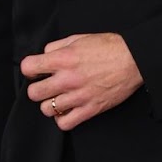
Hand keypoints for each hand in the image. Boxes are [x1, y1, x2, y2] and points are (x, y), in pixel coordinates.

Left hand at [21, 32, 142, 130]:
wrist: (133, 60)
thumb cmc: (109, 48)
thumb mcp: (79, 38)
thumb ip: (57, 46)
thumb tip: (44, 55)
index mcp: (63, 59)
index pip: (28, 67)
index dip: (30, 69)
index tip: (37, 71)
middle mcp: (68, 79)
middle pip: (34, 93)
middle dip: (37, 89)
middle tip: (46, 86)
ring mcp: (78, 96)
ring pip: (47, 109)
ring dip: (50, 104)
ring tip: (58, 98)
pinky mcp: (90, 109)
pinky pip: (65, 123)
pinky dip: (62, 119)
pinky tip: (67, 110)